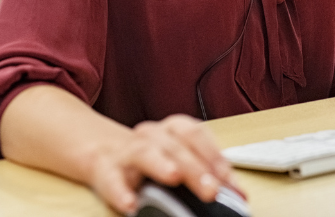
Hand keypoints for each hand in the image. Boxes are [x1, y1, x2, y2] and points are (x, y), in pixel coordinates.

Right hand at [89, 114, 241, 215]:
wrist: (100, 152)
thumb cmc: (147, 159)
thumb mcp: (176, 160)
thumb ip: (204, 174)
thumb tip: (234, 196)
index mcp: (172, 130)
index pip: (196, 136)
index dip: (215, 157)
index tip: (230, 183)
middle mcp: (150, 135)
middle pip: (176, 147)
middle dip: (196, 169)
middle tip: (212, 190)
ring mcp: (126, 151)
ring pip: (145, 152)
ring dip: (161, 165)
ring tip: (173, 177)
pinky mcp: (103, 170)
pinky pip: (111, 179)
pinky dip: (120, 192)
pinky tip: (129, 203)